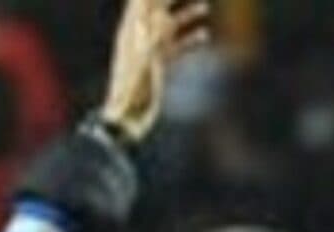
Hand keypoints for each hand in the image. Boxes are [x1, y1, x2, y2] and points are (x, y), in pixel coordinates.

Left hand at [103, 0, 213, 141]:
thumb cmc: (131, 91)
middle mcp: (141, 37)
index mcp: (132, 33)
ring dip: (187, 16)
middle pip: (159, 9)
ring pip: (172, 27)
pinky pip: (178, 47)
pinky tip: (205, 35)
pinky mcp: (160, 65)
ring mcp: (151, 51)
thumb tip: (163, 15)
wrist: (128, 117)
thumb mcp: (143, 61)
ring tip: (205, 6)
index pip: (143, 3)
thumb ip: (152, 38)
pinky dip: (191, 40)